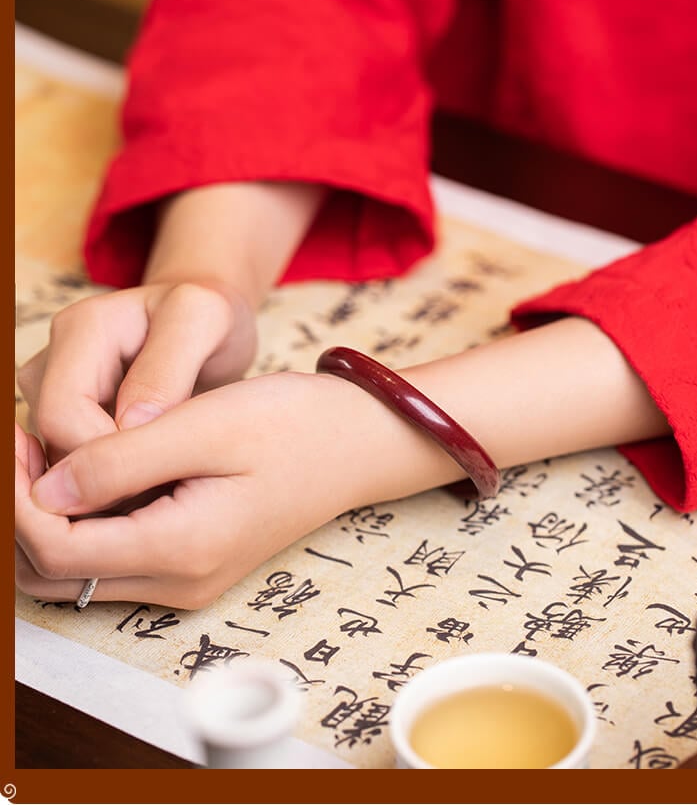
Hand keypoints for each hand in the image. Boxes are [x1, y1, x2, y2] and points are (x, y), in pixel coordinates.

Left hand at [15, 372, 450, 608]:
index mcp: (182, 547)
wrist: (355, 444)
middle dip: (22, 513)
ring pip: (80, 574)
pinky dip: (83, 522)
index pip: (58, 549)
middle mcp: (179, 580)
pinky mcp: (194, 562)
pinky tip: (91, 470)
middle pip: (57, 575)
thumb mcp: (208, 425)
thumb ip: (123, 461)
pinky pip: (113, 559)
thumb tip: (45, 487)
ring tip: (48, 452)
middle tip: (22, 443)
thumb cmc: (291, 424)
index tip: (17, 435)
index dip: (17, 498)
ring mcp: (187, 579)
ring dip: (48, 520)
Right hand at [17, 279, 256, 464]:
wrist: (203, 318)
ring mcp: (52, 388)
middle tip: (172, 478)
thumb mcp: (204, 319)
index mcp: (82, 329)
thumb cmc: (206, 315)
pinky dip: (113, 477)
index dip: (108, 452)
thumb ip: (167, 368)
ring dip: (112, 478)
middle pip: (55, 441)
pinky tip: (156, 471)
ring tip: (170, 472)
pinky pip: (75, 462)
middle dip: (110, 471)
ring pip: (61, 458)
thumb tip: (130, 425)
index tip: (167, 465)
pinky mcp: (65, 415)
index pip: (63, 415)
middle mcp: (54, 358)